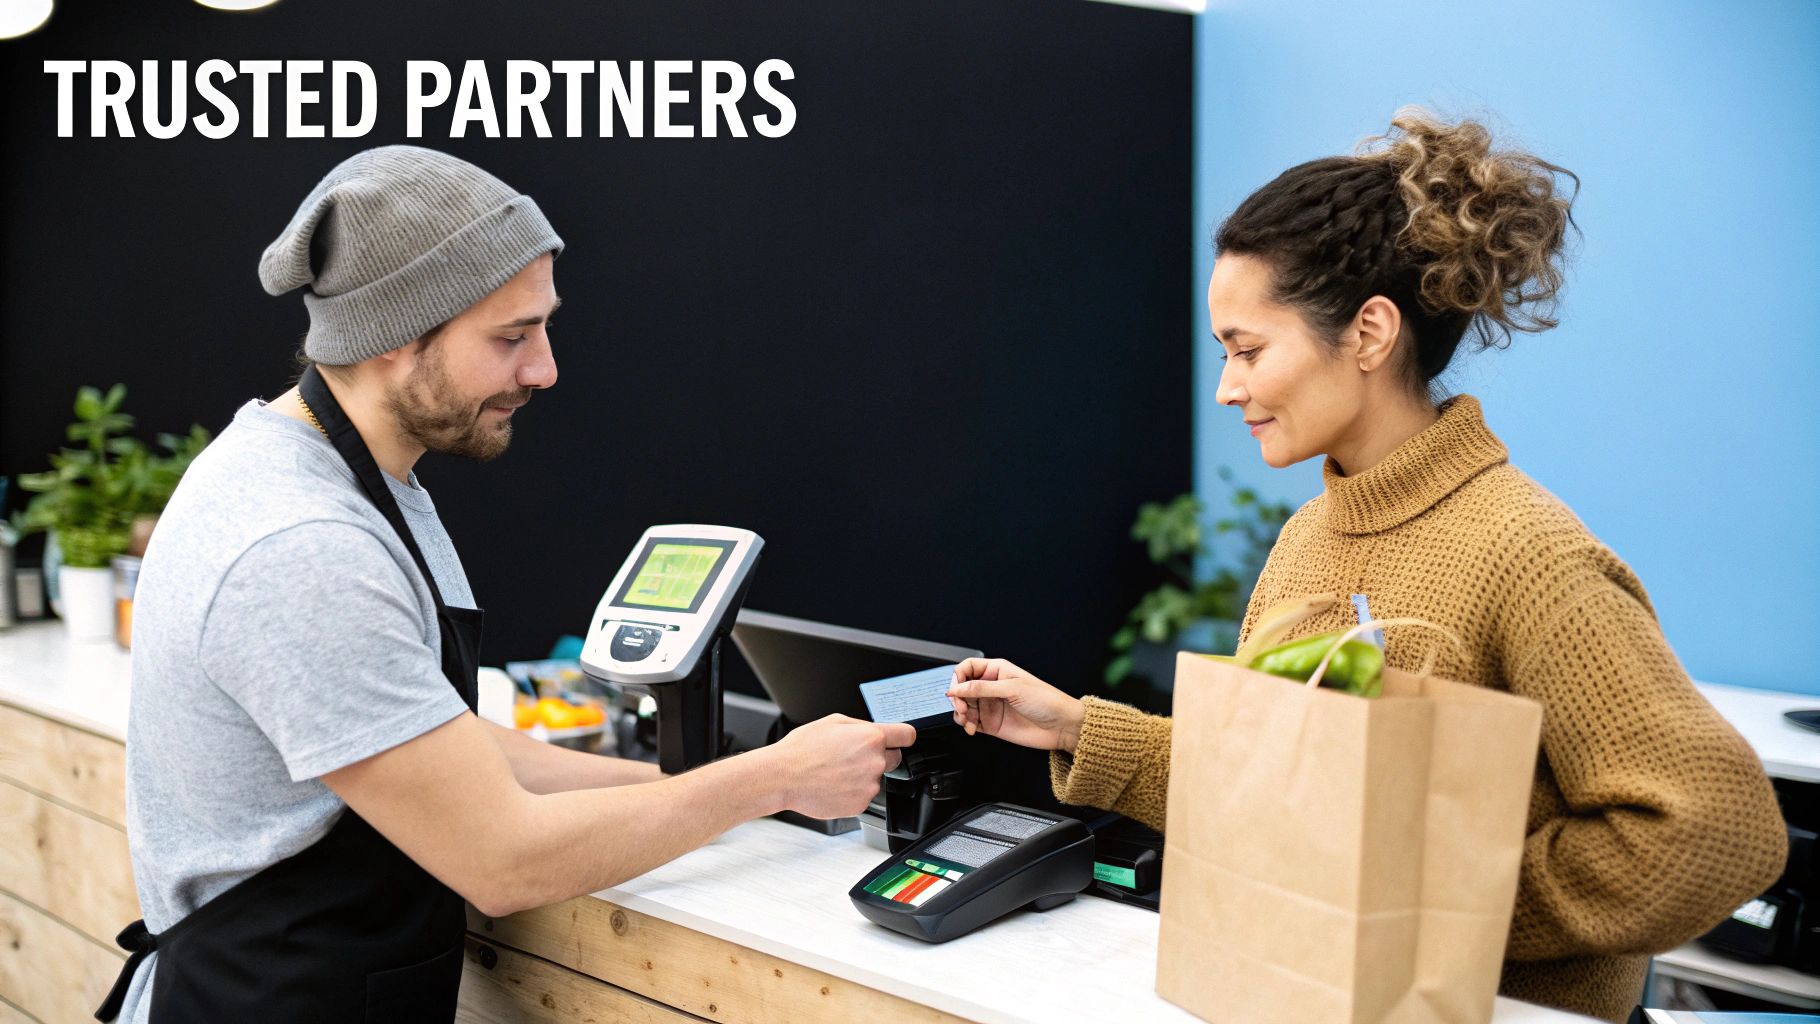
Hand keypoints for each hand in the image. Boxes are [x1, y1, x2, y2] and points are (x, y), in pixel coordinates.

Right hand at [769, 714, 914, 819]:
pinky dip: (853, 792)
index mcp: (871, 738)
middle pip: (894, 759)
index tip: (901, 739)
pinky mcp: (860, 805)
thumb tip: (874, 730)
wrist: (784, 777)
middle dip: (880, 756)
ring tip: (836, 772)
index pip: (907, 735)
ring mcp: (869, 786)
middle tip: (853, 757)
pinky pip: (863, 796)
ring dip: (863, 776)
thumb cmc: (803, 749)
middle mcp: (875, 762)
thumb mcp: (833, 721)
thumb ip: (861, 726)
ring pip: (876, 778)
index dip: (903, 736)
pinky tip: (834, 785)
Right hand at [948, 658, 1084, 752]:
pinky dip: (966, 725)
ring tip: (968, 720)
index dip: (958, 677)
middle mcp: (992, 687)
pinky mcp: (992, 724)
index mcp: (997, 671)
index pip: (968, 668)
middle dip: (958, 699)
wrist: (1062, 726)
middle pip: (962, 688)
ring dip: (960, 714)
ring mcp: (991, 706)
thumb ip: (982, 689)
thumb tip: (957, 688)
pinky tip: (972, 728)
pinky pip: (971, 723)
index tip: (957, 690)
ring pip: (964, 706)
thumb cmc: (1046, 701)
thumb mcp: (1012, 689)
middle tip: (962, 709)